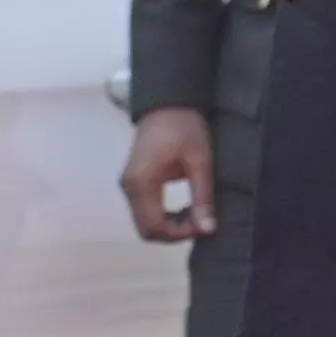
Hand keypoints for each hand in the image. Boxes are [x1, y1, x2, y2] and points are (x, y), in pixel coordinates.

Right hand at [118, 106, 217, 242]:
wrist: (166, 102)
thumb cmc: (184, 127)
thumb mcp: (200, 161)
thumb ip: (202, 197)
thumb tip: (207, 229)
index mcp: (142, 183)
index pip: (154, 227)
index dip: (180, 234)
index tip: (205, 225)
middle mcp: (129, 187)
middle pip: (146, 230)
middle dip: (174, 233)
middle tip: (201, 222)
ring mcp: (128, 185)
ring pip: (144, 223)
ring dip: (170, 226)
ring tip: (196, 215)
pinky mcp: (133, 182)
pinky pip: (145, 211)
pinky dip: (163, 217)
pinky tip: (184, 209)